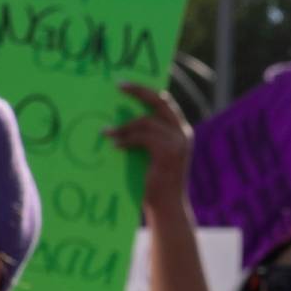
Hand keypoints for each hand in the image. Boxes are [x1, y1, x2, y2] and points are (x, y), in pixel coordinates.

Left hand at [104, 83, 193, 216]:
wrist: (166, 206)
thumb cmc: (154, 181)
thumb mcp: (152, 153)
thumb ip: (147, 136)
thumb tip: (122, 118)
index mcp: (181, 131)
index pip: (165, 103)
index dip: (146, 92)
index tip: (126, 85)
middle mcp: (183, 133)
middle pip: (160, 102)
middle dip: (139, 91)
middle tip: (119, 86)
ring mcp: (178, 143)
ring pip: (147, 121)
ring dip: (124, 126)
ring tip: (107, 133)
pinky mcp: (168, 152)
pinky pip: (142, 137)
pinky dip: (126, 140)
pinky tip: (116, 146)